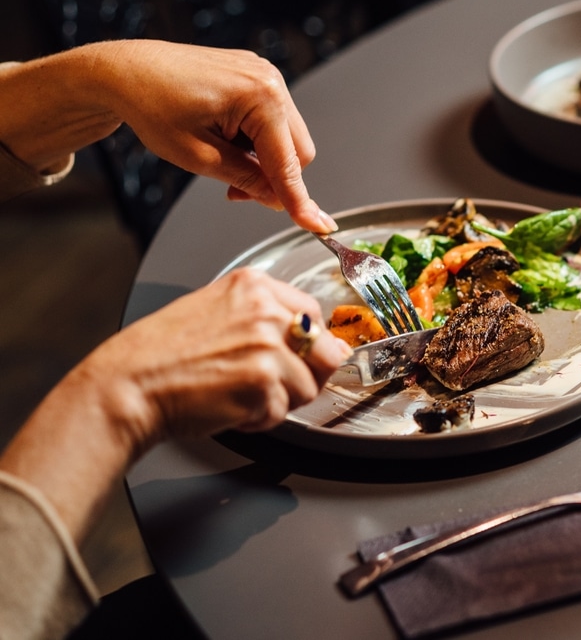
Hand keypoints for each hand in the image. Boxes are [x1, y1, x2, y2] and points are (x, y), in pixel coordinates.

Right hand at [87, 268, 350, 452]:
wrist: (129, 385)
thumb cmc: (162, 354)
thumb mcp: (216, 310)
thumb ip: (264, 317)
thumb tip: (317, 339)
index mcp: (255, 286)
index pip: (313, 314)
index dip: (309, 344)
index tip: (296, 357)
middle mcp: (266, 311)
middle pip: (327, 351)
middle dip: (308, 374)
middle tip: (274, 383)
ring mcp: (268, 346)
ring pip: (308, 387)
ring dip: (280, 400)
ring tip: (242, 394)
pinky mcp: (264, 383)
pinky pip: (283, 413)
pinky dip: (260, 419)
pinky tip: (231, 406)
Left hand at [97, 40, 335, 232]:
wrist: (126, 72)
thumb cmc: (152, 105)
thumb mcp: (199, 157)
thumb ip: (246, 179)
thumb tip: (276, 199)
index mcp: (260, 97)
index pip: (287, 163)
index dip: (298, 200)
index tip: (317, 225)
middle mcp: (270, 81)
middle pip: (298, 151)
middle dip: (274, 178)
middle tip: (236, 192)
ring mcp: (265, 76)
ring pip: (287, 139)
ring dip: (264, 160)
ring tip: (224, 160)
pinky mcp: (256, 77)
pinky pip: (273, 121)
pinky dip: (257, 141)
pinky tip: (227, 141)